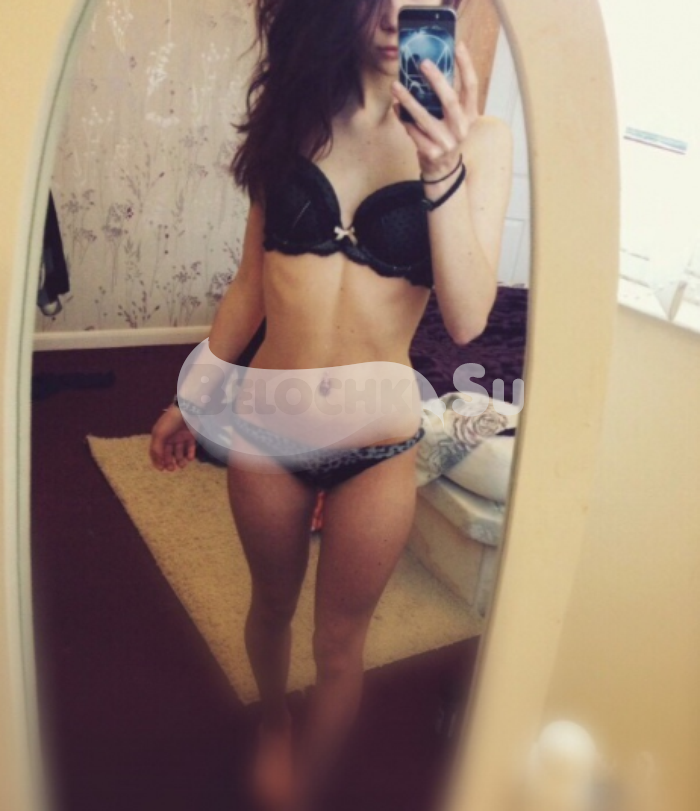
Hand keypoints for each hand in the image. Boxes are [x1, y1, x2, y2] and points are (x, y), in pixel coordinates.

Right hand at [149, 405, 197, 471]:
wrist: (186, 411)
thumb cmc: (170, 422)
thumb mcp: (160, 434)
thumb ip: (157, 448)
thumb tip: (158, 460)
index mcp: (159, 437)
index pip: (157, 451)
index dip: (158, 461)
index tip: (161, 469)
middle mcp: (169, 438)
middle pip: (168, 453)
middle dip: (169, 462)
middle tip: (172, 469)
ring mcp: (180, 437)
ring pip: (179, 452)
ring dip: (180, 460)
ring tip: (182, 465)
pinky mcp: (190, 436)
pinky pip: (190, 447)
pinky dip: (190, 454)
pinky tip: (189, 458)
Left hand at [391, 40, 479, 180]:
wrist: (444, 170)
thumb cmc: (446, 136)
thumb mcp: (454, 119)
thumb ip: (447, 100)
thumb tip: (429, 70)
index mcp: (470, 116)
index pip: (471, 86)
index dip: (466, 66)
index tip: (457, 46)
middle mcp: (461, 128)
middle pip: (449, 99)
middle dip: (436, 79)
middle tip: (422, 63)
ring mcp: (446, 142)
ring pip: (424, 117)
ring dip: (408, 100)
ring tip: (395, 86)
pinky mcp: (431, 152)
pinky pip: (413, 131)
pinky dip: (403, 119)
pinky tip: (397, 107)